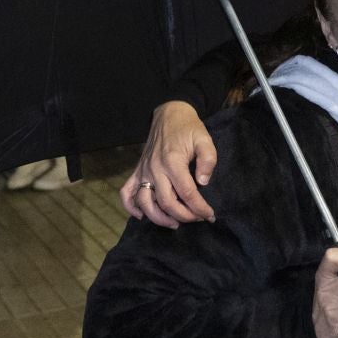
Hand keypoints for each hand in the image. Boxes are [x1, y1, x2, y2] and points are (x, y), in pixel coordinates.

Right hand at [119, 101, 217, 226]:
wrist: (169, 114)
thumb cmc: (189, 128)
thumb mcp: (204, 139)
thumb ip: (208, 159)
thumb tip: (203, 182)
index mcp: (173, 161)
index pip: (187, 193)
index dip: (200, 208)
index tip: (210, 215)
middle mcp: (155, 169)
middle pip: (166, 202)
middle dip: (184, 216)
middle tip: (197, 219)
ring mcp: (143, 171)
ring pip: (145, 202)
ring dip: (159, 218)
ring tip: (174, 224)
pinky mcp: (137, 171)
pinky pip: (127, 192)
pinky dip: (131, 207)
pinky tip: (142, 216)